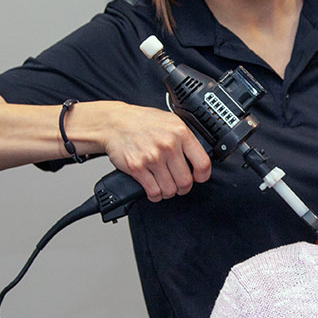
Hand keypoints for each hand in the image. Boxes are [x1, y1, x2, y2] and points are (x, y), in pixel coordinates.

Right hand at [93, 102, 211, 201]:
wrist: (114, 123)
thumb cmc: (142, 122)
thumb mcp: (170, 122)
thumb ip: (185, 138)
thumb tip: (198, 157)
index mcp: (180, 133)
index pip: (203, 163)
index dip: (202, 176)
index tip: (198, 178)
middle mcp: (168, 145)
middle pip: (186, 181)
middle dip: (183, 187)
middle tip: (179, 184)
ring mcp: (152, 158)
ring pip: (170, 189)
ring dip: (168, 192)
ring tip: (165, 185)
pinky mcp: (137, 168)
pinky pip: (153, 192)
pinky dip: (155, 195)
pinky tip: (154, 188)